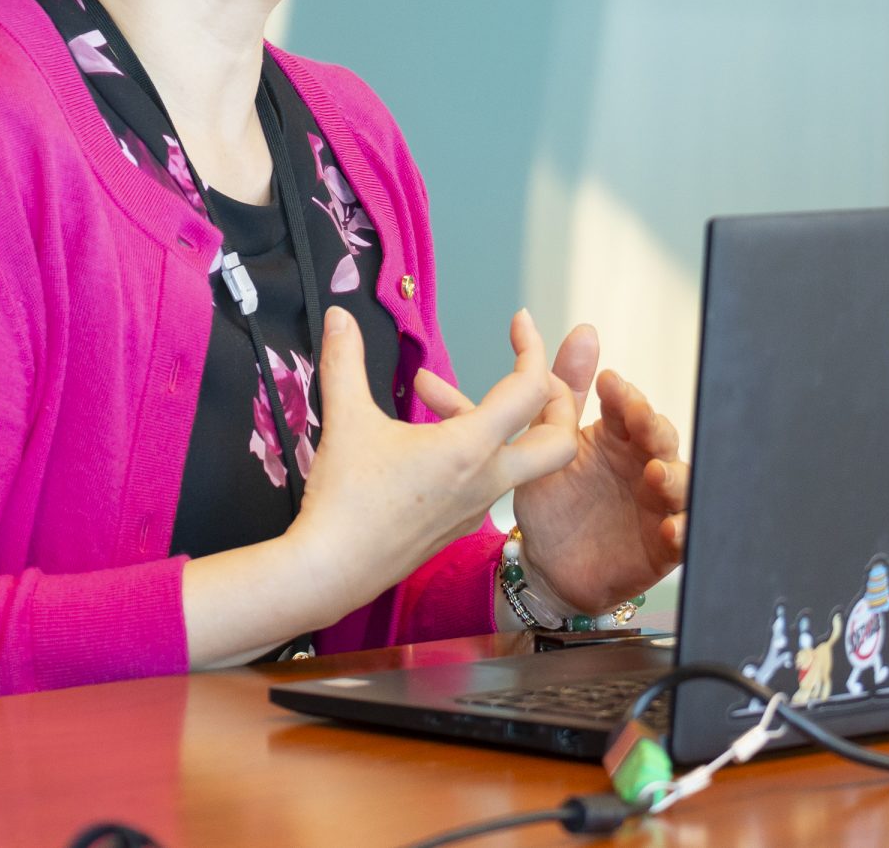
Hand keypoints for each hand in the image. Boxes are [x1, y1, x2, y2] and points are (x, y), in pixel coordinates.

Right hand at [288, 306, 575, 623]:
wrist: (328, 573)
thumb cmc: (343, 499)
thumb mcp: (346, 419)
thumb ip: (346, 360)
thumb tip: (340, 316)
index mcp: (470, 449)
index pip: (530, 390)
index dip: (532, 348)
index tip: (519, 323)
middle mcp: (487, 480)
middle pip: (560, 442)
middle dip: (559, 401)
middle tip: (526, 371)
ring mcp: (476, 508)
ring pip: (516, 458)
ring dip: (493, 419)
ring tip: (427, 392)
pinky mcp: (459, 526)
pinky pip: (487, 480)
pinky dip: (473, 448)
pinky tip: (425, 437)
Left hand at [418, 317, 688, 614]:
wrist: (556, 569)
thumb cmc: (551, 505)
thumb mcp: (530, 450)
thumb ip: (513, 401)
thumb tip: (481, 344)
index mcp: (610, 435)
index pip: (622, 403)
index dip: (620, 392)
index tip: (607, 380)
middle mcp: (638, 461)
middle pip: (655, 433)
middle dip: (649, 422)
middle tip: (633, 415)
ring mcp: (654, 500)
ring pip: (677, 477)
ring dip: (671, 471)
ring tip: (655, 473)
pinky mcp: (662, 543)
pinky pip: (682, 533)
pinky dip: (680, 527)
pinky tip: (669, 526)